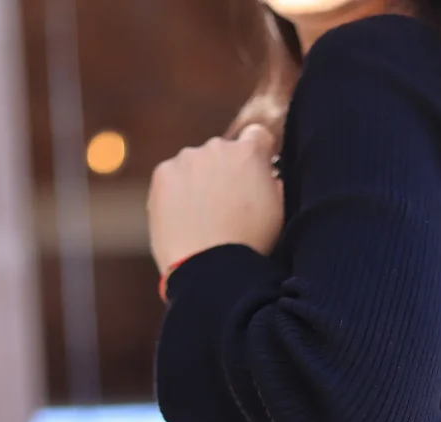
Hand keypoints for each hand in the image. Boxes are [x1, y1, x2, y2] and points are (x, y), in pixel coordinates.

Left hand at [147, 125, 283, 272]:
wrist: (210, 267)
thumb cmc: (250, 244)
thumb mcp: (277, 210)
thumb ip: (271, 183)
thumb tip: (266, 175)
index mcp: (249, 152)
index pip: (257, 136)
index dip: (257, 154)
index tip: (255, 173)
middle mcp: (217, 147)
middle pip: (222, 152)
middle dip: (225, 172)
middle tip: (225, 206)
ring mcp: (186, 159)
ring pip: (194, 165)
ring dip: (198, 182)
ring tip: (201, 219)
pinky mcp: (162, 175)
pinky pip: (171, 179)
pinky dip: (176, 194)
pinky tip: (183, 219)